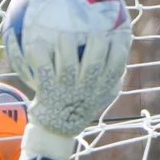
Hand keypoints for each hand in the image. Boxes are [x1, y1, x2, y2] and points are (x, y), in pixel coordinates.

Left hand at [5, 22, 131, 159]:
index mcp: (101, 88)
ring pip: (67, 64)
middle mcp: (85, 88)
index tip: (117, 36)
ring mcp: (66, 89)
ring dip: (66, 45)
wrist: (56, 129)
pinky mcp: (47, 90)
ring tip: (64, 34)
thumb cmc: (81, 105)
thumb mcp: (101, 96)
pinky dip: (38, 55)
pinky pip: (42, 69)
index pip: (115, 68)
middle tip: (92, 30)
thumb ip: (113, 77)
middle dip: (95, 43)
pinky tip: (34, 43)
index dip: (118, 50)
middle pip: (93, 63)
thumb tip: (124, 48)